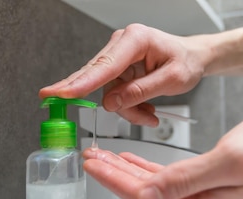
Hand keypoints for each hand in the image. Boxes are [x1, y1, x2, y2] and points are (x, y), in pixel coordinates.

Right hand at [39, 24, 212, 126]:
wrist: (193, 57)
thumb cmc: (187, 62)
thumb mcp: (173, 80)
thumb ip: (141, 91)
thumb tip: (112, 103)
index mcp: (136, 39)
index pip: (105, 65)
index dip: (82, 82)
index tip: (63, 93)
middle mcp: (122, 44)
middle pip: (96, 76)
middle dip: (94, 97)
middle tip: (49, 97)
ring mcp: (117, 57)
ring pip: (107, 92)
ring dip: (126, 110)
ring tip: (149, 116)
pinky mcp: (118, 69)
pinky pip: (113, 94)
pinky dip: (127, 106)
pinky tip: (145, 110)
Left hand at [82, 110, 242, 198]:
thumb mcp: (228, 161)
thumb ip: (184, 180)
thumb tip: (146, 195)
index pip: (146, 198)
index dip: (115, 181)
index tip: (91, 166)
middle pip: (145, 195)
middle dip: (114, 177)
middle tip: (89, 158)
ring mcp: (206, 198)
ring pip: (155, 187)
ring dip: (127, 172)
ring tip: (103, 158)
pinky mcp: (210, 185)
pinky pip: (170, 180)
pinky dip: (148, 170)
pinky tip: (135, 161)